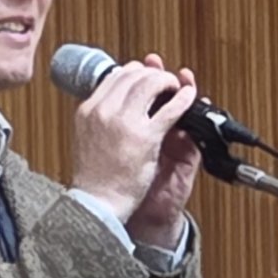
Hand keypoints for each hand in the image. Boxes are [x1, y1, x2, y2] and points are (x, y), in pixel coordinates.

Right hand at [70, 57, 196, 225]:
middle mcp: (104, 111)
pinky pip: (170, 109)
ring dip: (168, 81)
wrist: (99, 205)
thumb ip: (101, 118)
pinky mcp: (146, 137)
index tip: (144, 74)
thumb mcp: (89, 139)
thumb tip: (117, 101)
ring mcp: (124, 122)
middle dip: (152, 73)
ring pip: (151, 85)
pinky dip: (184, 98)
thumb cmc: (94, 178)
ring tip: (176, 87)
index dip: (133, 71)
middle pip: (133, 75)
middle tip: (163, 80)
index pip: (114, 77)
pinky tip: (189, 96)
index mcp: (88, 111)